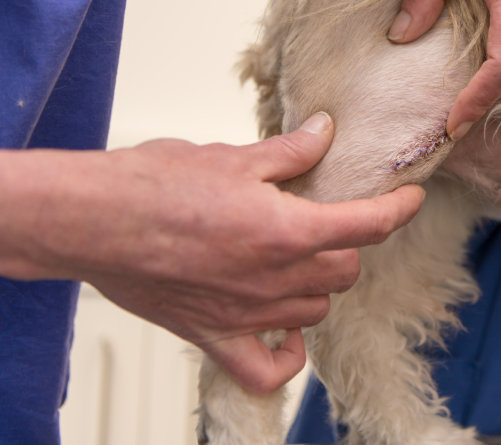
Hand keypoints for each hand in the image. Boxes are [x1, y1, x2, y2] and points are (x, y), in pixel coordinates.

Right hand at [0, 113, 423, 393]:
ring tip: (302, 260)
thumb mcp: (232, 157)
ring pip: (318, 310)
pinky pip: (268, 368)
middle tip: (333, 220)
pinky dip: (287, 355)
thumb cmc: (152, 185)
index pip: (368, 226)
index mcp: (285, 230)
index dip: (399, 210)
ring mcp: (247, 313)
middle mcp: (274, 278)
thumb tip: (324, 133)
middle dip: (351, 243)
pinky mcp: (214, 335)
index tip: (410, 200)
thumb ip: (289, 152)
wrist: (90, 221)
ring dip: (321, 285)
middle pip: (346, 270)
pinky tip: (286, 330)